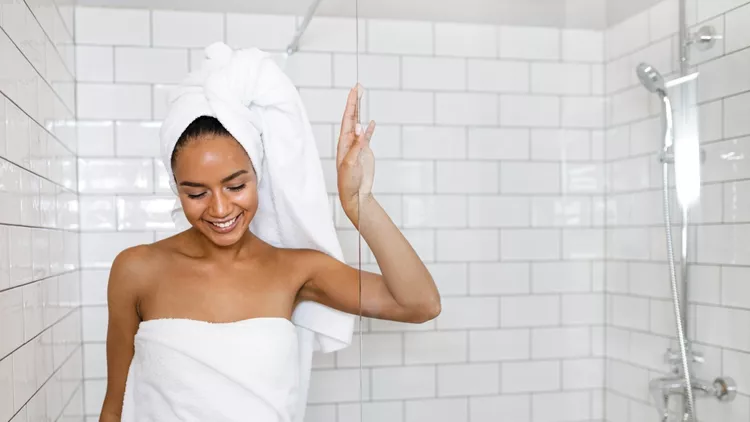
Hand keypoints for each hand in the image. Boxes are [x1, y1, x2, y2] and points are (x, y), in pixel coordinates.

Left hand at [337, 84, 375, 219]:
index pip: (348, 119)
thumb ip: (356, 146)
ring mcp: (357, 146)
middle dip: (355, 102)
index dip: (351, 104)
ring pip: (360, 124)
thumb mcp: (351, 163)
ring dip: (361, 112)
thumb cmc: (348, 181)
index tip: (354, 91)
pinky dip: (369, 128)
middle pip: (353, 117)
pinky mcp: (364, 152)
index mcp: (344, 142)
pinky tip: (371, 122)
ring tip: (362, 98)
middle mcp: (349, 141)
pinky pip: (367, 137)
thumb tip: (361, 128)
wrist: (354, 194)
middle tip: (358, 87)